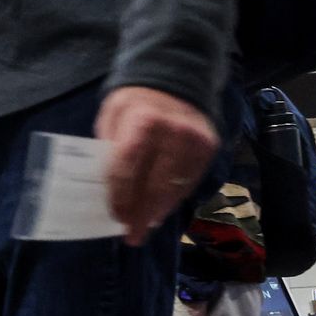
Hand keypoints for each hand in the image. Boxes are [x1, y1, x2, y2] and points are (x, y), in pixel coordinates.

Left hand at [94, 86, 219, 246]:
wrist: (176, 79)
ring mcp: (195, 140)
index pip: (126, 169)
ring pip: (175, 188)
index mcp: (142, 121)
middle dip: (141, 214)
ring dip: (158, 211)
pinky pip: (190, 182)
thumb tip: (106, 190)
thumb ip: (109, 149)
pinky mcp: (209, 147)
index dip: (120, 197)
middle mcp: (173, 131)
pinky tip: (162, 210)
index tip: (115, 217)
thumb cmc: (135, 103)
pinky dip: (174, 199)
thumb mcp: (112, 116)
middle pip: (153, 185)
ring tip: (146, 227)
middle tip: (132, 236)